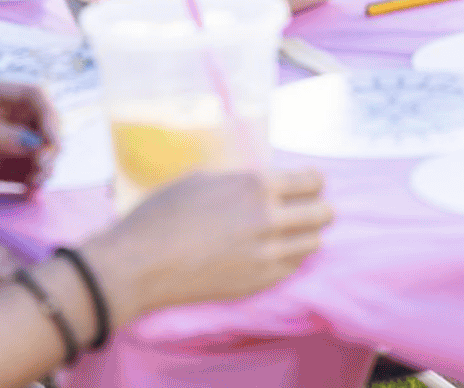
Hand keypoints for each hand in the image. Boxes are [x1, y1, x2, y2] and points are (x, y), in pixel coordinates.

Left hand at [0, 79, 58, 209]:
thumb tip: (31, 141)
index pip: (31, 96)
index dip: (49, 116)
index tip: (51, 143)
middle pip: (38, 124)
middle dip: (48, 144)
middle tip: (42, 169)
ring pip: (33, 150)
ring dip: (42, 165)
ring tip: (35, 184)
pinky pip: (18, 173)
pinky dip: (29, 182)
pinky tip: (30, 193)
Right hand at [77, 169, 331, 323]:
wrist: (140, 263)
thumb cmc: (163, 213)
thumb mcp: (203, 179)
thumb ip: (241, 181)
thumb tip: (262, 183)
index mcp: (256, 185)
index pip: (312, 181)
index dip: (312, 181)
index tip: (308, 184)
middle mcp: (268, 220)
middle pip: (323, 213)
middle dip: (316, 208)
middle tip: (304, 208)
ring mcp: (266, 256)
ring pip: (314, 243)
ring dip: (305, 234)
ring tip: (288, 232)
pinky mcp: (258, 283)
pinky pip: (292, 268)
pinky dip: (288, 258)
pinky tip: (270, 252)